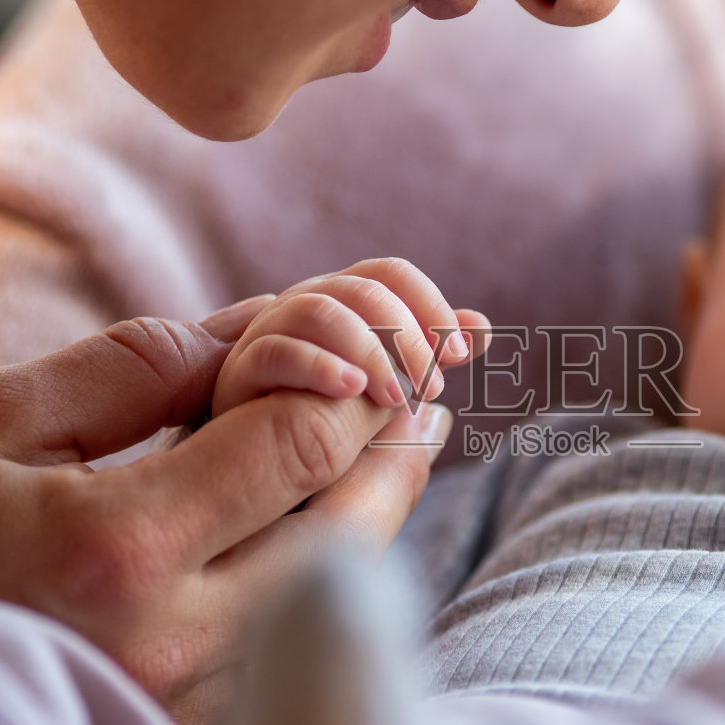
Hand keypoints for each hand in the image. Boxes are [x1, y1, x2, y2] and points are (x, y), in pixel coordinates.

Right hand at [0, 296, 457, 724]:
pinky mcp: (188, 721)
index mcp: (120, 547)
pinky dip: (331, 560)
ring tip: (403, 435)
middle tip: (429, 382)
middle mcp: (175, 636)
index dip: (357, 381)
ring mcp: (187, 693)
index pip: (299, 444)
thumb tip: (257, 327)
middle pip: (350, 525)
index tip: (381, 342)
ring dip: (380, 502)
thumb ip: (134, 366)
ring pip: (337, 586)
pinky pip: (296, 627)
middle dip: (398, 443)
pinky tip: (335, 508)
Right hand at [213, 257, 488, 418]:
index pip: (390, 273)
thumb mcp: (390, 378)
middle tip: (434, 387)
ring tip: (397, 397)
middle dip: (408, 337)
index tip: (463, 353)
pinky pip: (278, 352)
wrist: (257, 450)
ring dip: (370, 351)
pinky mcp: (241, 370)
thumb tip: (483, 329)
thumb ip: (429, 351)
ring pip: (321, 312)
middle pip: (363, 291)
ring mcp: (270, 332)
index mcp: (344, 297)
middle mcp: (306, 301)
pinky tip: (352, 391)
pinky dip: (320, 366)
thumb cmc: (331, 408)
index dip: (431, 306)